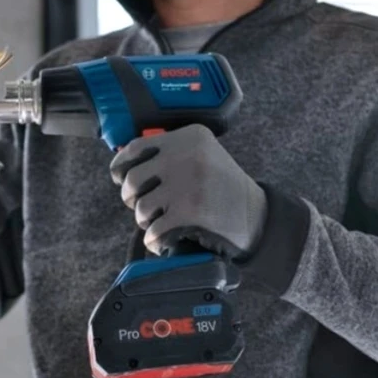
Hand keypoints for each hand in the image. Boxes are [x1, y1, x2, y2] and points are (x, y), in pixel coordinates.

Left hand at [110, 124, 266, 258]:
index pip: (136, 148)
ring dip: (146, 221)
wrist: (257, 215)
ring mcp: (188, 183)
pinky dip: (154, 240)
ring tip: (161, 221)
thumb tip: (124, 164)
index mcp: (189, 137)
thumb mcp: (203, 155)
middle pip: (133, 181)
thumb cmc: (223, 187)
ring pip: (141, 208)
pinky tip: (163, 240)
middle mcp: (187, 155)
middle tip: (147, 206)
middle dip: (133, 199)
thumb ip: (170, 152)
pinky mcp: (190, 212)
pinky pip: (153, 231)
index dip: (121, 167)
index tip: (120, 179)